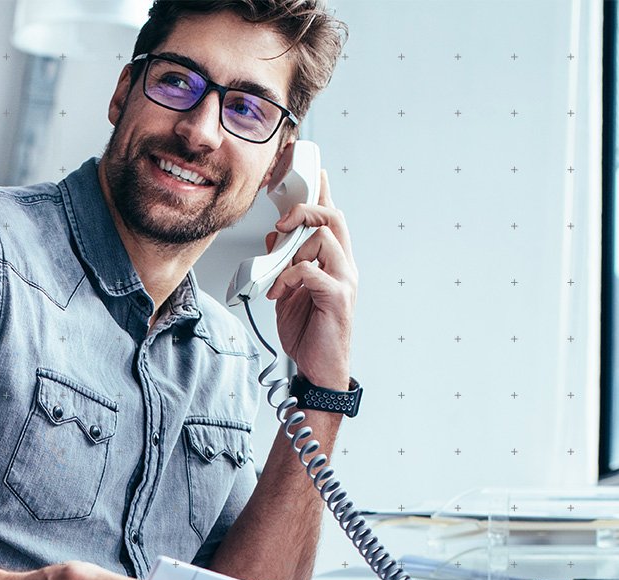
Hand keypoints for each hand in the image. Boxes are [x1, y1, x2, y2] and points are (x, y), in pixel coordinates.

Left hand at [263, 168, 357, 388]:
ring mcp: (345, 281)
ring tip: (278, 279)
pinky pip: (311, 270)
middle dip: (305, 210)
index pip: (332, 217)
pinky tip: (280, 292)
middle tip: (281, 223)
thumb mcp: (287, 291)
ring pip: (322, 239)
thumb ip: (283, 264)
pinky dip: (289, 276)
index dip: (323, 191)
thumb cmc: (308, 333)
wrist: (317, 370)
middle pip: (333, 217)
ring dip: (292, 254)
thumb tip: (274, 238)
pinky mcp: (337, 298)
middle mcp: (345, 267)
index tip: (312, 170)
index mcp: (334, 262)